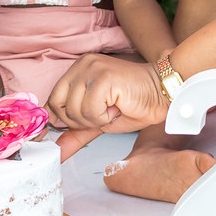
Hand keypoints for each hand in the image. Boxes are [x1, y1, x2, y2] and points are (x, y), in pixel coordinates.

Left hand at [46, 54, 169, 161]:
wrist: (162, 94)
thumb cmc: (135, 104)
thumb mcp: (99, 121)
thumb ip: (76, 132)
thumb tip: (56, 150)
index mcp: (78, 70)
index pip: (52, 100)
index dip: (59, 120)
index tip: (70, 130)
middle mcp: (82, 65)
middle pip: (59, 106)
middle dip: (80, 121)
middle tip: (102, 115)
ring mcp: (91, 69)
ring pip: (73, 110)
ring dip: (94, 120)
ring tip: (112, 109)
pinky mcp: (102, 77)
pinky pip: (89, 110)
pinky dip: (103, 117)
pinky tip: (117, 107)